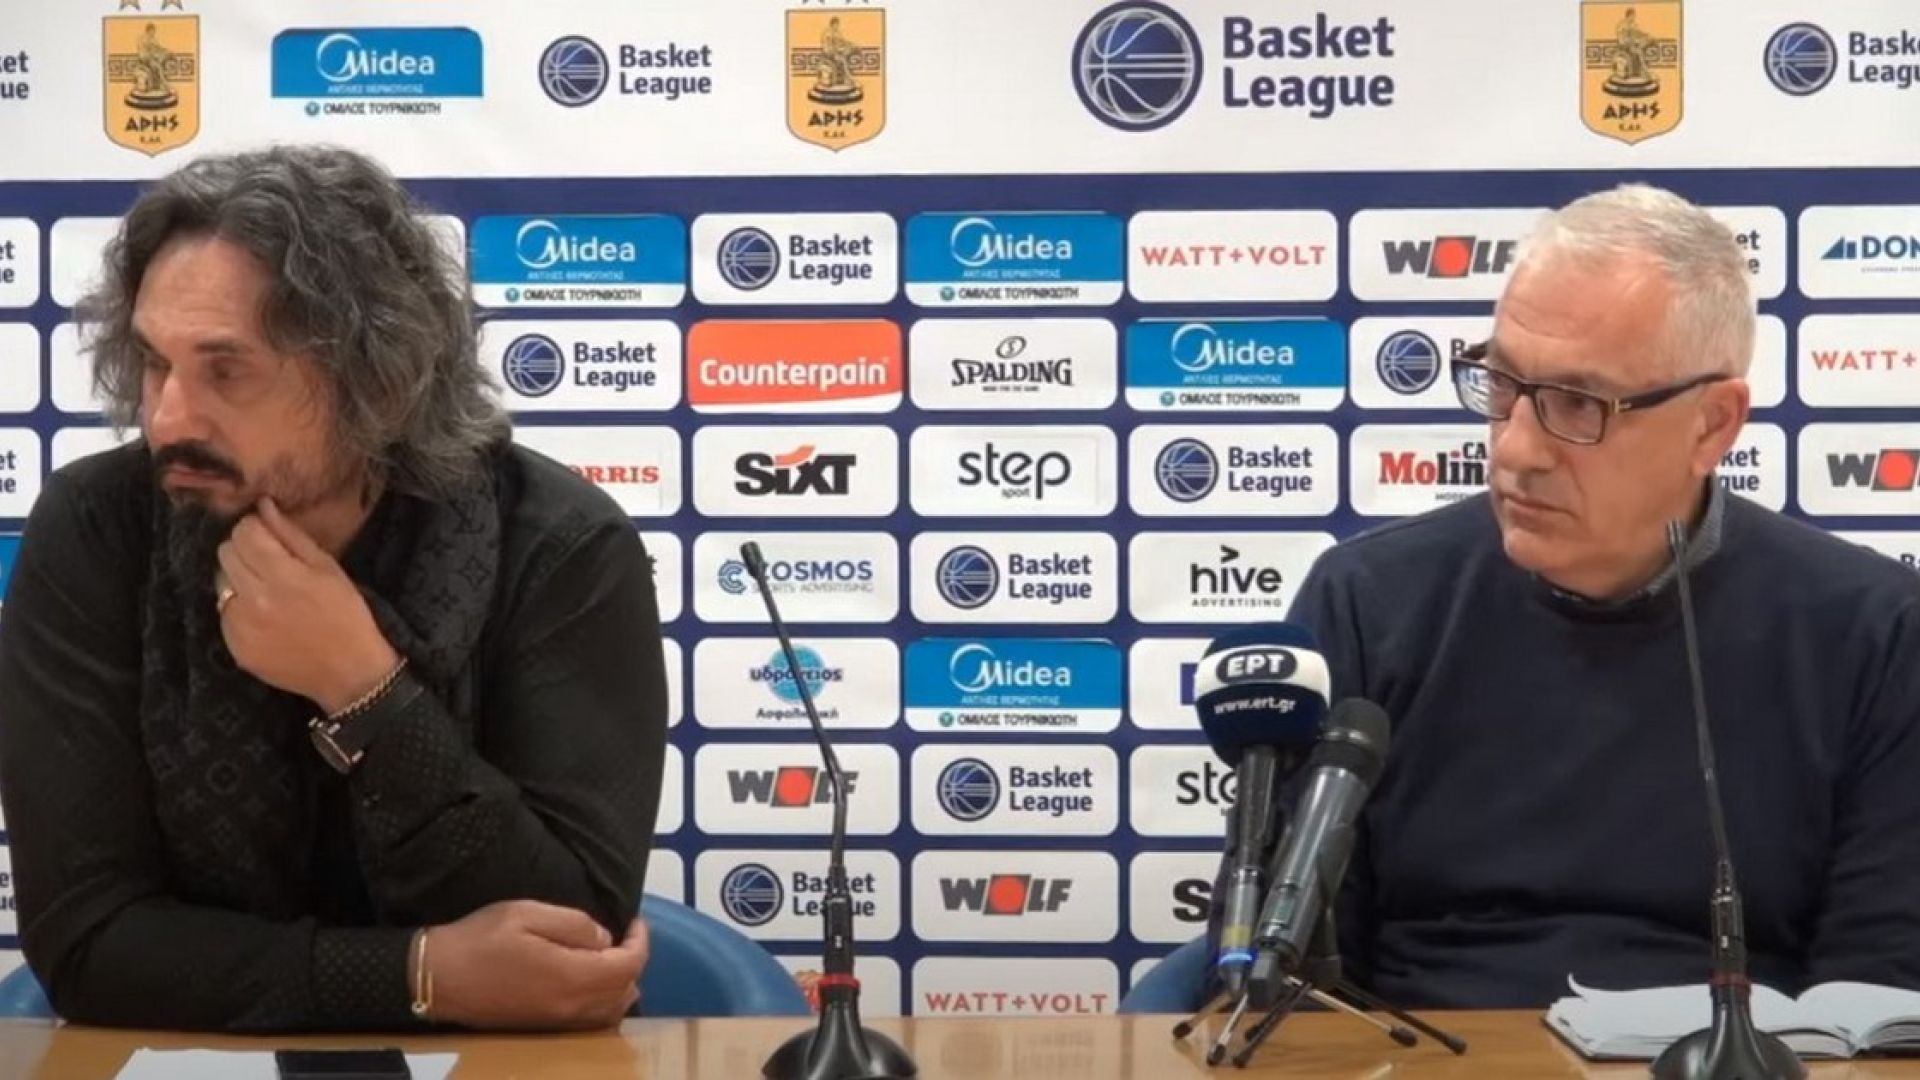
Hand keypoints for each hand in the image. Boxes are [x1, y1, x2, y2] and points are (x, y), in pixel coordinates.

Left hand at [216, 498, 398, 712]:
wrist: (349, 672)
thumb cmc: (347, 614)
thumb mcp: (328, 568)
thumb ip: (291, 536)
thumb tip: (262, 506)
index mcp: (281, 576)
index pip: (243, 532)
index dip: (255, 528)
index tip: (270, 537)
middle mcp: (253, 600)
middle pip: (225, 553)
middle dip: (244, 550)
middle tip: (270, 563)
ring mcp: (240, 627)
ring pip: (220, 583)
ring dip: (239, 580)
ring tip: (267, 593)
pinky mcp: (235, 647)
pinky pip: (224, 614)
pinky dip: (240, 610)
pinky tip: (265, 619)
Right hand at [425, 900, 647, 1029]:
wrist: (437, 979)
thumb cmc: (481, 940)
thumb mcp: (528, 913)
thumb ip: (575, 925)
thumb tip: (605, 940)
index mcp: (572, 978)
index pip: (629, 966)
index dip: (640, 941)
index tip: (634, 921)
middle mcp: (572, 1007)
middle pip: (626, 991)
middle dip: (632, 962)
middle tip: (622, 936)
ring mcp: (559, 1022)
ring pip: (611, 1011)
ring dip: (619, 984)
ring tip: (608, 957)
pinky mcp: (545, 1028)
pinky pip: (591, 1021)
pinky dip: (603, 1001)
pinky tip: (588, 981)